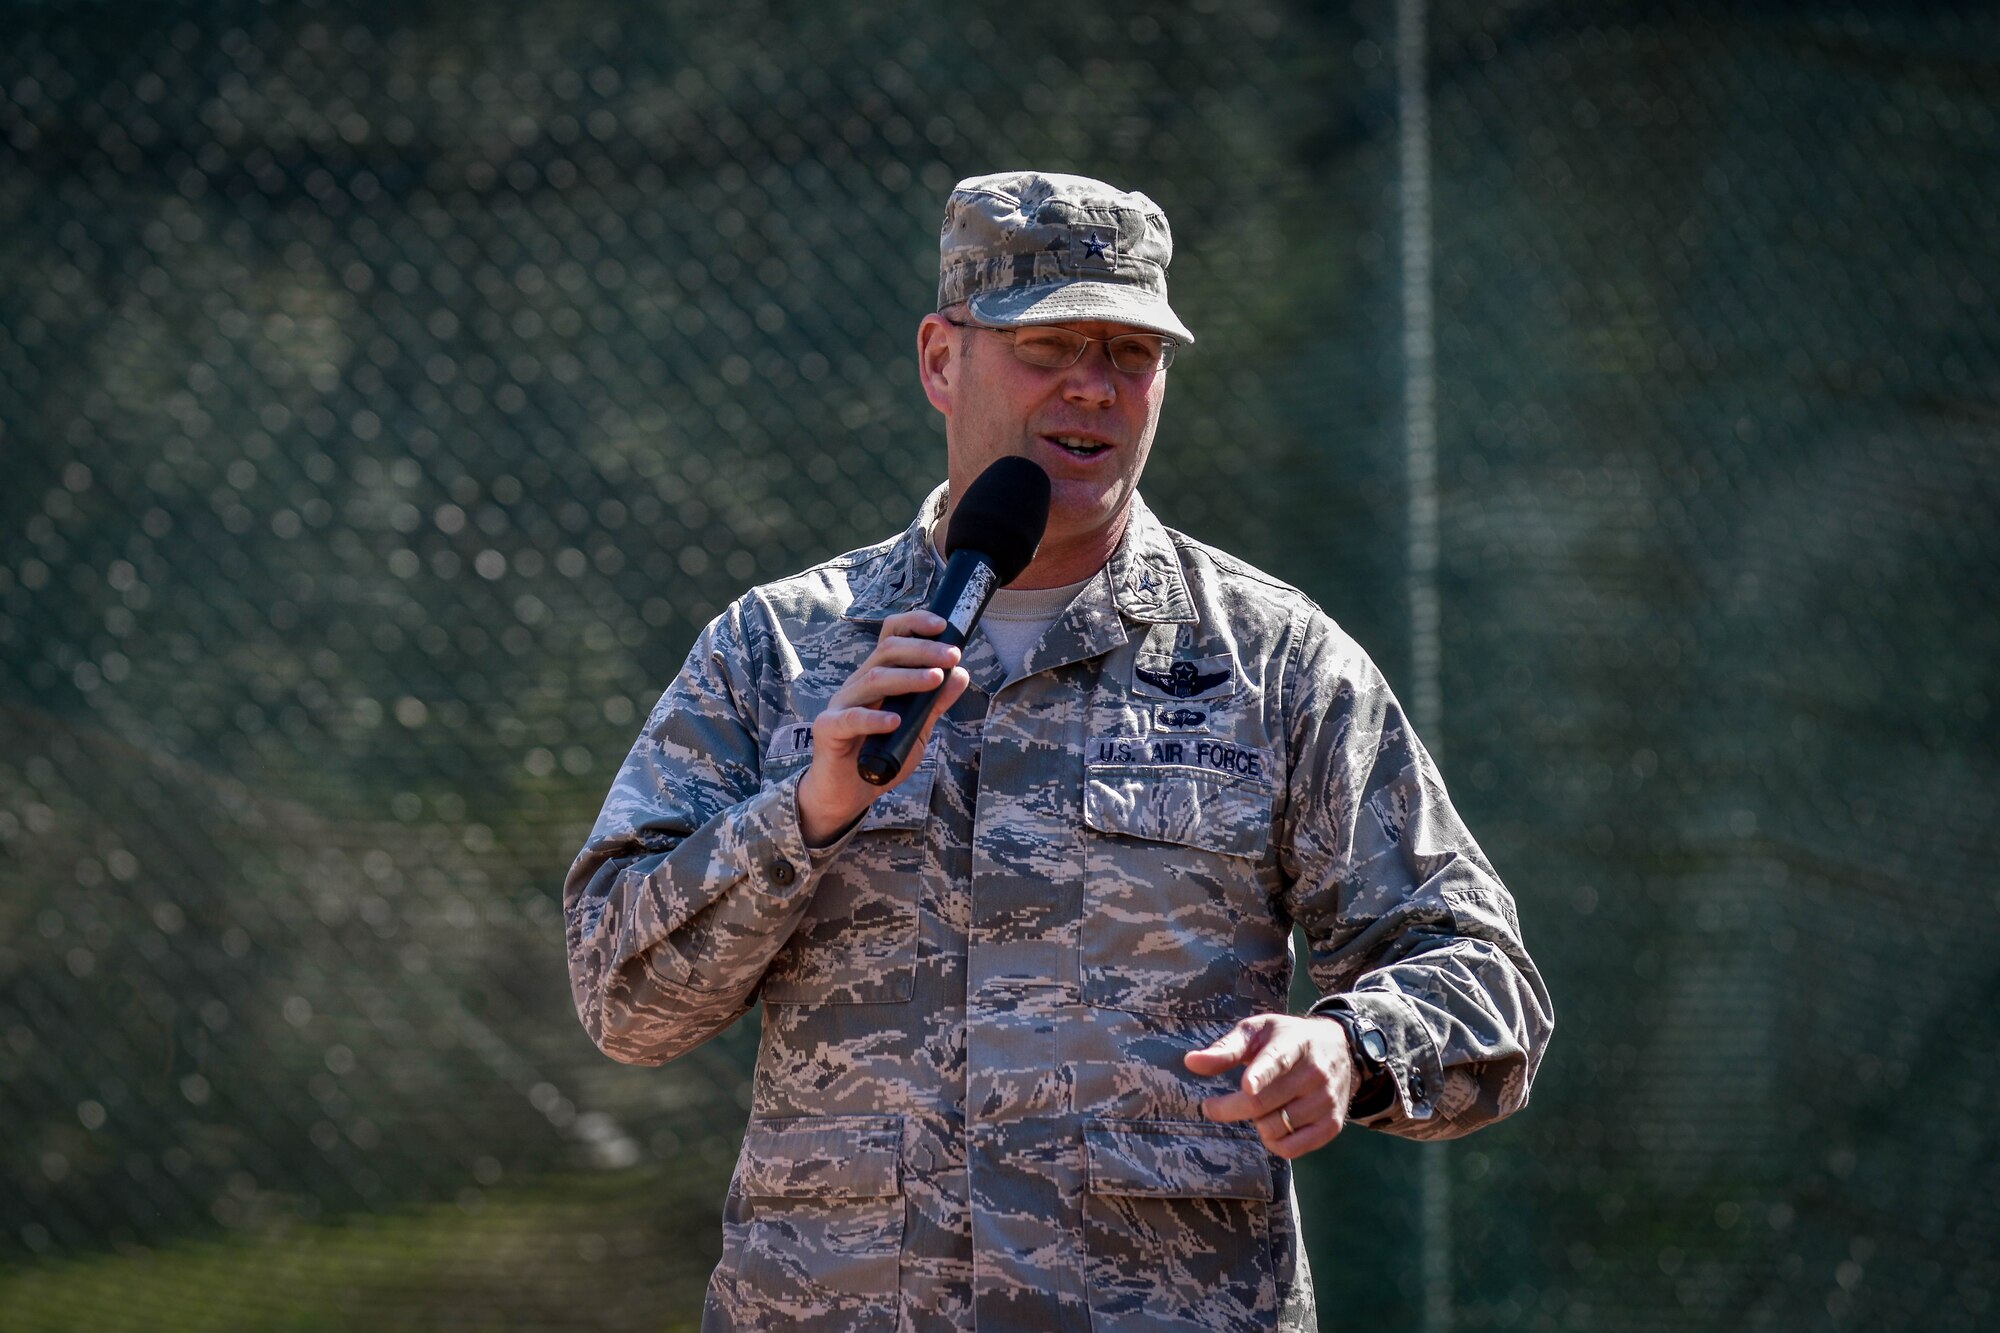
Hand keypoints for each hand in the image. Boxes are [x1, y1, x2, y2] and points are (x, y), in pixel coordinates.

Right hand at [795, 608, 968, 844]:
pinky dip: (874, 718)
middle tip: (951, 656)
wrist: (848, 794)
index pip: (891, 638)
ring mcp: (841, 705)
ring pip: (873, 680)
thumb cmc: (881, 756)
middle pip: (887, 652)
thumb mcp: (917, 730)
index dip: (914, 625)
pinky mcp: (829, 729)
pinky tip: (895, 721)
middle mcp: (858, 684)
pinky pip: (851, 719)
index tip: (943, 626)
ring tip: (935, 680)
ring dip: (907, 678)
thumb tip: (960, 673)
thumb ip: (934, 704)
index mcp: (877, 678)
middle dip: (922, 651)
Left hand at [1184, 1014, 1359, 1159]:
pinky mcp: (1332, 1124)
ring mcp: (1326, 1100)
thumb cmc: (1287, 1039)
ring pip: (1274, 1128)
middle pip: (1263, 1103)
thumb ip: (1225, 1048)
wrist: (1340, 1049)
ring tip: (1257, 1107)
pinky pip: (1292, 1148)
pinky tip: (1270, 1125)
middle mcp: (1315, 1073)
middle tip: (1212, 1106)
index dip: (1261, 1074)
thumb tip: (1190, 1062)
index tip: (1246, 1086)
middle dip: (1228, 1108)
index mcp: (1294, 1043)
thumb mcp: (1258, 1031)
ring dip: (1255, 1123)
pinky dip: (1273, 1142)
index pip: (1277, 1061)